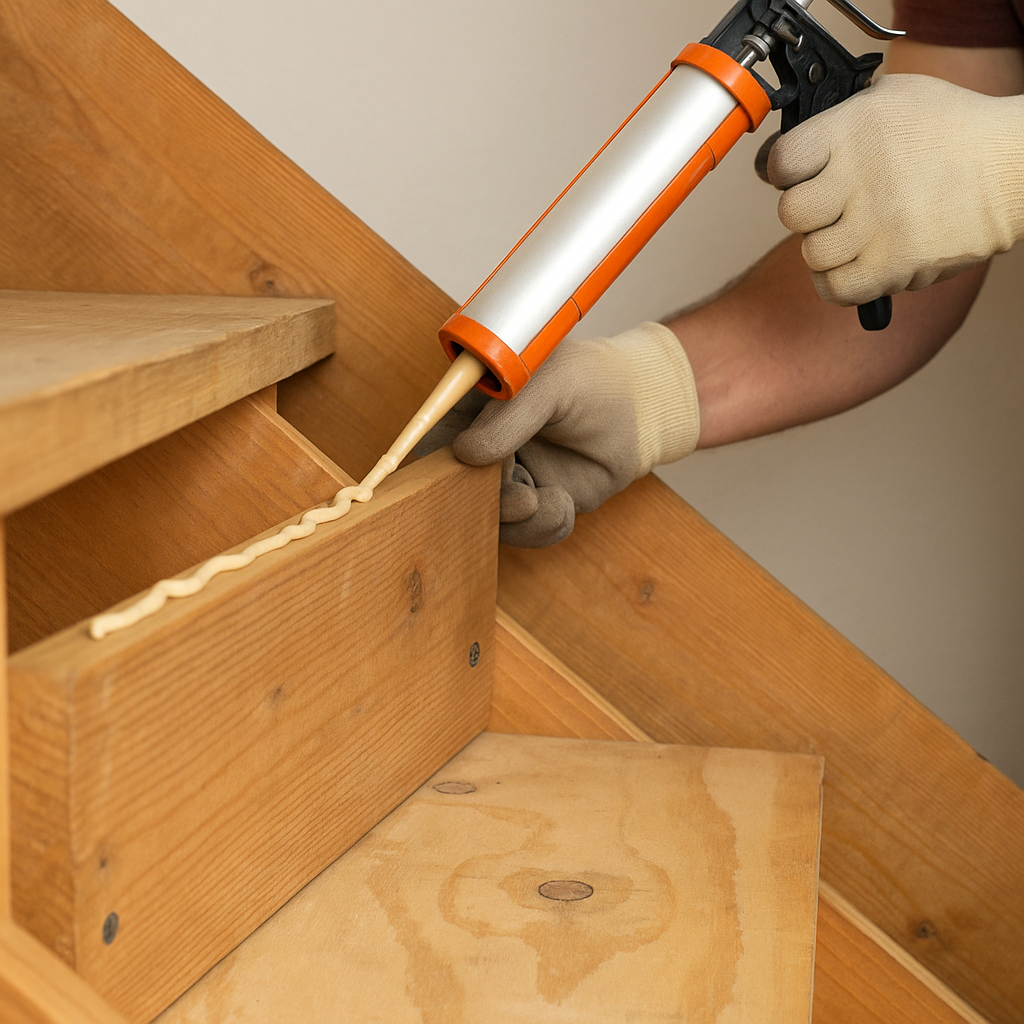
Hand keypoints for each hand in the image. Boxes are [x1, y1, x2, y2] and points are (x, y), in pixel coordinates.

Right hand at [415, 323, 699, 546]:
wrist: (641, 410)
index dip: (435, 468)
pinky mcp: (537, 505)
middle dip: (490, 500)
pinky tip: (566, 501)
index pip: (432, 441)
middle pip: (457, 490)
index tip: (459, 482)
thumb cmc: (592, 381)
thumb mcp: (551, 383)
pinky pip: (526, 533)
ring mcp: (508, 479)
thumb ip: (510, 416)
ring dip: (521, 519)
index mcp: (472, 409)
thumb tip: (467, 454)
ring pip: (492, 519)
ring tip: (553, 499)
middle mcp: (483, 447)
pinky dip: (545, 526)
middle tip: (525, 495)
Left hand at [768, 74, 1023, 304]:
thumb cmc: (951, 132)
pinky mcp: (893, 264)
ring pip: (813, 254)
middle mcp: (859, 176)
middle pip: (791, 215)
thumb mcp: (892, 98)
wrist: (1014, 167)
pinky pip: (836, 289)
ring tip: (857, 234)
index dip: (784, 173)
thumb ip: (836, 122)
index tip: (800, 177)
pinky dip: (840, 283)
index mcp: (852, 129)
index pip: (781, 163)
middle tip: (834, 208)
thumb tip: (776, 161)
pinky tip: (857, 264)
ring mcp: (875, 223)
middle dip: (809, 214)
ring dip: (829, 248)